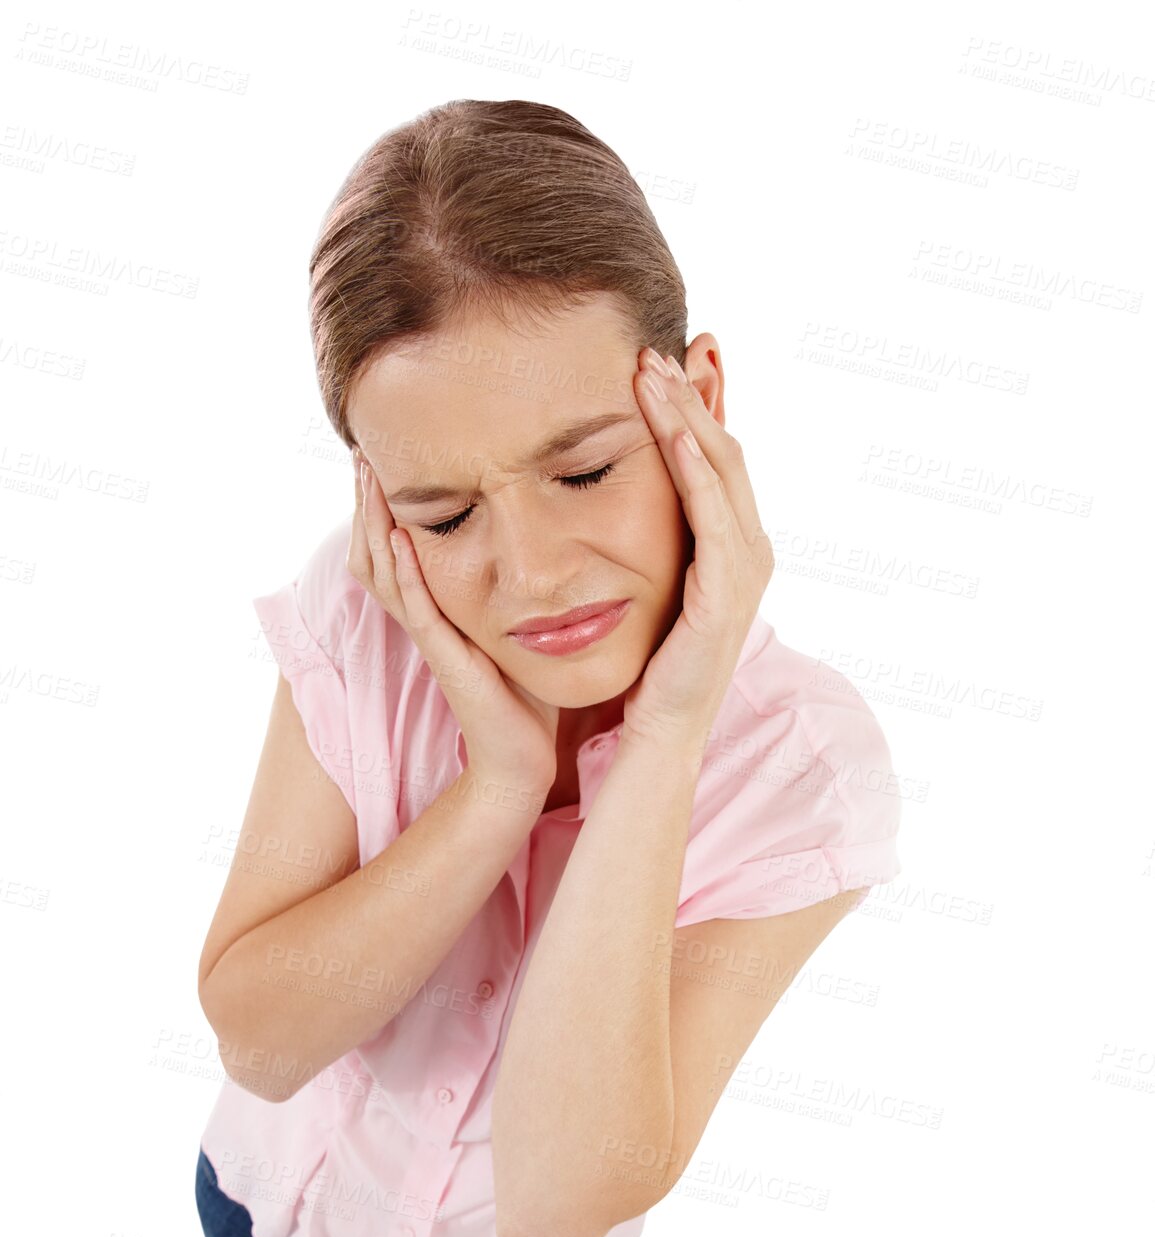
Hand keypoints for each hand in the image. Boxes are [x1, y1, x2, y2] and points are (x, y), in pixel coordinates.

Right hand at [347, 449, 558, 798]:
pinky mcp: (447, 659)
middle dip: (365, 503)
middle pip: (374, 554)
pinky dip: (407, 574)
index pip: (392, 550)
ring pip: (385, 574)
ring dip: (375, 525)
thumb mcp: (515, 627)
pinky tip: (401, 539)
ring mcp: (431, 639)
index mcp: (435, 611)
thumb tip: (536, 544)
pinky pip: (418, 610)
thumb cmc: (523, 696)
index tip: (378, 460)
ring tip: (369, 479)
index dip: (380, 508)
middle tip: (360, 453)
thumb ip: (512, 589)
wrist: (521, 758)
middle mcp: (423, 621)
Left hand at [617, 348, 774, 751]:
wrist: (656, 735)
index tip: (661, 357)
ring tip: (654, 371)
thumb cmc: (647, 668)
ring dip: (688, 416)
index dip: (694, 404)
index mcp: (732, 545)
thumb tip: (616, 489)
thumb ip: (650, 539)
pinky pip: (713, 520)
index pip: (715, 456)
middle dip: (693, 394)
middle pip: (724, 450)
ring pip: (721, 471)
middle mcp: (749, 550)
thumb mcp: (650, 585)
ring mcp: (743, 572)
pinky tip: (673, 435)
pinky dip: (696, 472)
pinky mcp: (725, 596)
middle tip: (657, 344)